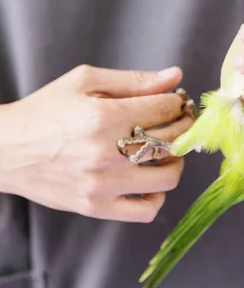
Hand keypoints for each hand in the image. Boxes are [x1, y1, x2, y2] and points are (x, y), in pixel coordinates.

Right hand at [0, 65, 192, 220]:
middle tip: (175, 119)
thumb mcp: (85, 81)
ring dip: (175, 159)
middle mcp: (107, 153)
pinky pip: (146, 211)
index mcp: (105, 117)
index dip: (177, 101)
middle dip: (182, 125)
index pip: (166, 108)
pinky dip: (157, 195)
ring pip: (169, 177)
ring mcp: (103, 185)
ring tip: (164, 149)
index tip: (175, 101)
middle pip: (172, 140)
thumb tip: (175, 76)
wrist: (6, 149)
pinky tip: (148, 179)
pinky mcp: (96, 207)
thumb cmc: (45, 111)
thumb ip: (133, 80)